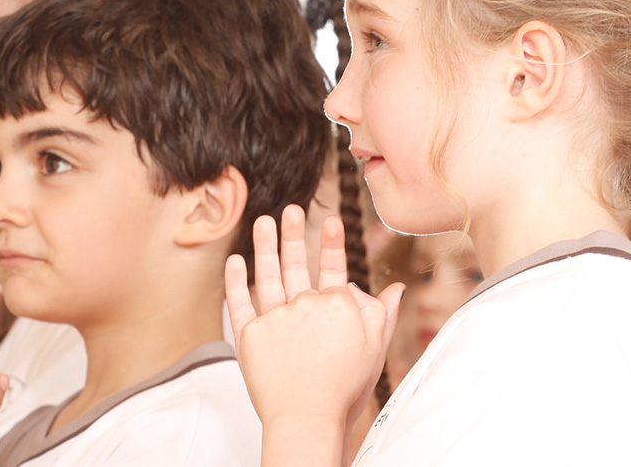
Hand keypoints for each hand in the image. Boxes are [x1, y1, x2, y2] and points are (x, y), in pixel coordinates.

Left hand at [225, 205, 403, 429]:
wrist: (308, 420)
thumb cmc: (343, 389)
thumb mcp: (373, 349)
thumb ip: (380, 314)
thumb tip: (395, 288)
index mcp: (336, 306)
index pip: (332, 273)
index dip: (331, 245)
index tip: (329, 221)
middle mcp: (305, 306)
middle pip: (298, 264)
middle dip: (294, 233)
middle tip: (290, 210)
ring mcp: (275, 318)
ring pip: (268, 273)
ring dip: (265, 244)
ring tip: (263, 221)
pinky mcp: (250, 334)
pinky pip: (240, 301)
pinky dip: (235, 280)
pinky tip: (235, 259)